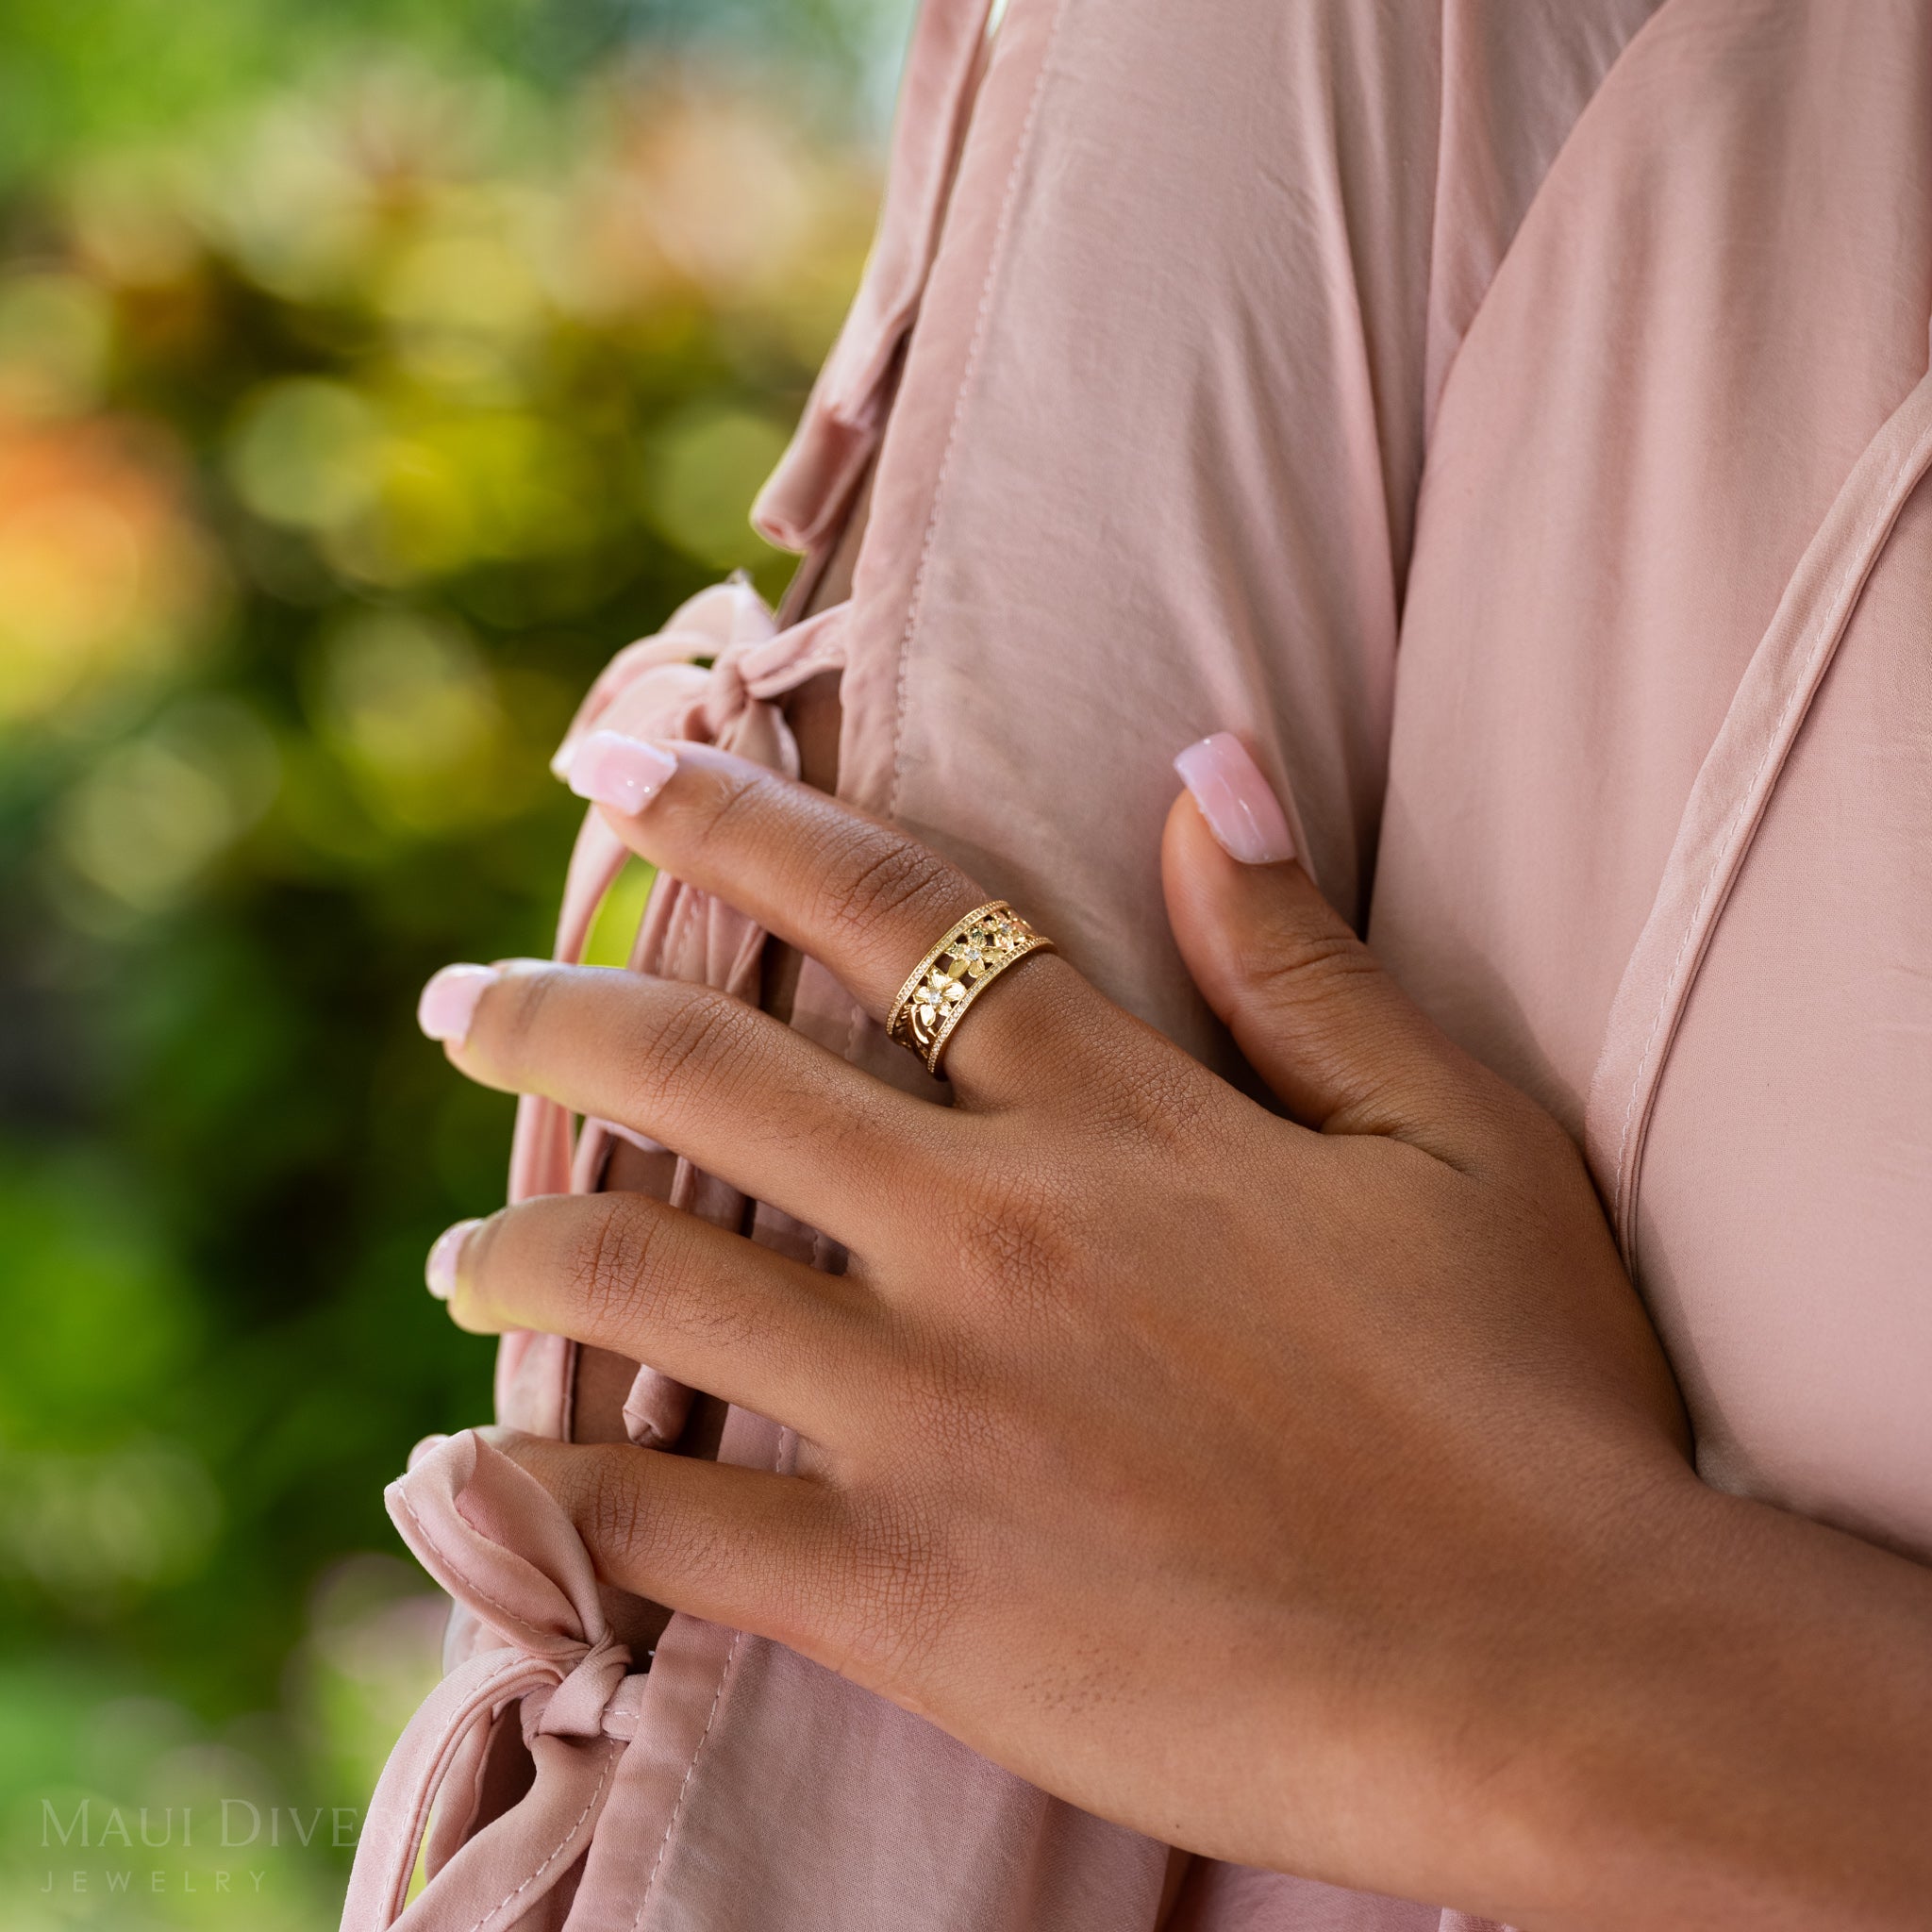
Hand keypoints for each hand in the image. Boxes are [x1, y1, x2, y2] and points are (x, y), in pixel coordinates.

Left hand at [411, 734, 1926, 1927]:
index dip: (735, 817)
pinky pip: (662, 1519)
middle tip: (461, 1002)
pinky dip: (546, 1485)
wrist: (1556, 1679)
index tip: (616, 757)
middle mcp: (989, 1227)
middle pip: (707, 1071)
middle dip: (553, 1008)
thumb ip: (1300, 955)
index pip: (883, 912)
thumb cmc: (1532, 1404)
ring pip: (645, 1269)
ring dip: (520, 1239)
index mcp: (1116, 1115)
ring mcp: (929, 1407)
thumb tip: (1206, 764)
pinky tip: (478, 1465)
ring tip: (463, 1248)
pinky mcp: (900, 1588)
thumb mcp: (1456, 1139)